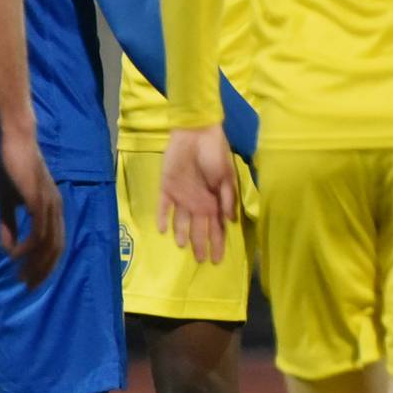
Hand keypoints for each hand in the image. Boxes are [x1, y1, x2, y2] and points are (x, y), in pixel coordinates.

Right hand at [0, 128, 65, 287]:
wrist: (14, 142)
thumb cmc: (10, 168)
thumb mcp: (7, 202)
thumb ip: (8, 225)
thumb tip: (8, 250)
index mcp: (52, 210)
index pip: (54, 245)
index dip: (44, 264)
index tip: (30, 279)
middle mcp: (56, 209)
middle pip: (55, 249)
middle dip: (42, 271)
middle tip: (27, 287)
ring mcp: (49, 204)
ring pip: (48, 243)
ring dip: (34, 263)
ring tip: (20, 276)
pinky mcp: (39, 199)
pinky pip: (38, 230)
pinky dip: (27, 247)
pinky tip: (14, 255)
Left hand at [158, 124, 237, 264]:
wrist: (196, 132)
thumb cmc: (215, 152)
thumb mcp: (227, 175)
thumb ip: (228, 198)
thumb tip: (230, 221)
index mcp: (214, 200)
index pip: (217, 227)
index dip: (218, 243)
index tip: (218, 259)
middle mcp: (198, 202)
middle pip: (199, 228)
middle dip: (201, 245)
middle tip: (202, 260)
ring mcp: (182, 196)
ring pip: (181, 221)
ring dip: (181, 234)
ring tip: (182, 246)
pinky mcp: (167, 187)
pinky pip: (164, 206)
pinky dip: (163, 218)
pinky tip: (162, 230)